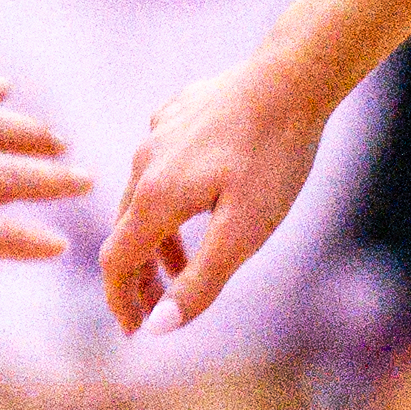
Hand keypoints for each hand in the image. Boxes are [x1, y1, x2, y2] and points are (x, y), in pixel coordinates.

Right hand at [101, 44, 330, 335]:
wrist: (294, 76)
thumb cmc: (274, 157)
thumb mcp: (243, 233)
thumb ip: (199, 282)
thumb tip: (156, 329)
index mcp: (154, 198)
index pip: (116, 262)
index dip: (121, 302)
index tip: (132, 332)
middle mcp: (144, 164)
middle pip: (125, 233)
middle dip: (138, 278)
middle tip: (156, 310)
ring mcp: (159, 134)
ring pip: (143, 199)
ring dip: (156, 242)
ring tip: (181, 268)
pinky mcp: (179, 113)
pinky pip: (161, 166)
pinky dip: (169, 200)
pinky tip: (197, 202)